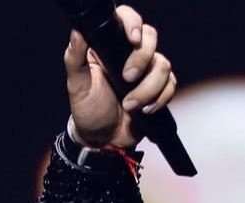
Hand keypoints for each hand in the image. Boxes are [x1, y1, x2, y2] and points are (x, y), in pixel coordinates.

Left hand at [64, 5, 176, 148]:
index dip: (134, 23)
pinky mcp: (158, 87)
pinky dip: (159, 99)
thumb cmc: (87, 110)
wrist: (102, 139)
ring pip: (162, 64)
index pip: (127, 20)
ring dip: (147, 89)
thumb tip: (77, 32)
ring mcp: (147, 71)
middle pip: (151, 37)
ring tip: (130, 105)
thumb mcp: (77, 85)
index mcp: (109, 48)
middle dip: (141, 60)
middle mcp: (130, 55)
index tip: (132, 39)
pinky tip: (144, 110)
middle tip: (127, 79)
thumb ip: (74, 58)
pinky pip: (170, 85)